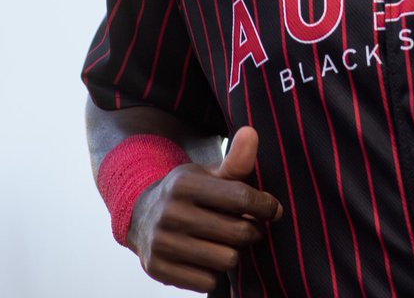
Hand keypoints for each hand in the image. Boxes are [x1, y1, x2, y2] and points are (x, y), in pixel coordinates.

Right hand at [127, 127, 282, 292]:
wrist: (140, 217)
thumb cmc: (187, 194)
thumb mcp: (208, 174)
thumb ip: (235, 160)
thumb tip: (252, 132)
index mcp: (185, 185)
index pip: (242, 199)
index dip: (266, 206)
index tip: (273, 209)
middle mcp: (170, 213)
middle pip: (239, 233)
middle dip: (253, 231)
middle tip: (250, 227)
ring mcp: (162, 243)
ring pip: (227, 260)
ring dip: (234, 253)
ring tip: (229, 242)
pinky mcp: (158, 269)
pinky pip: (208, 281)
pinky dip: (215, 273)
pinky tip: (209, 258)